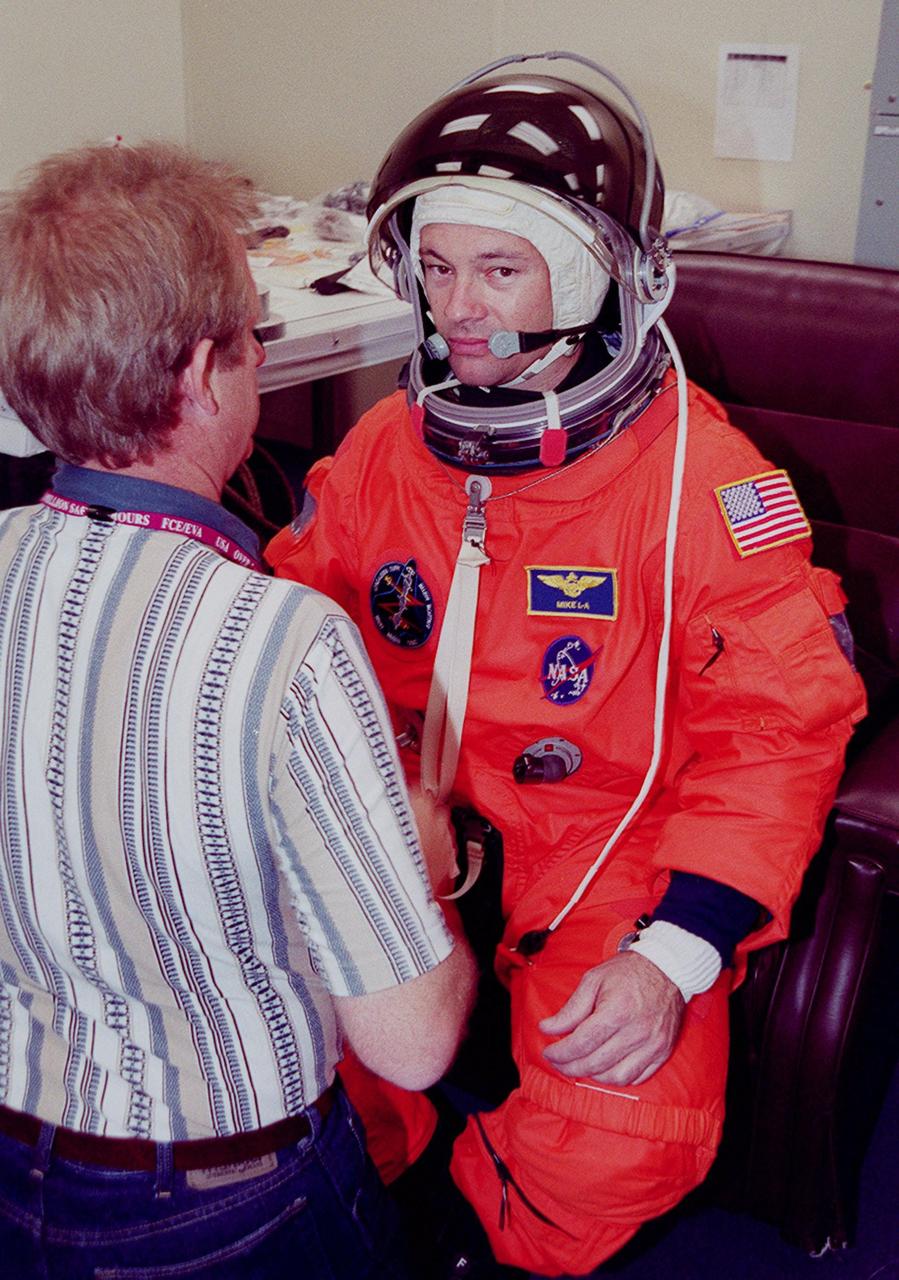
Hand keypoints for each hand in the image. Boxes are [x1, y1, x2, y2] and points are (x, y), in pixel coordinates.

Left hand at [539, 951, 684, 1086]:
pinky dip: (617, 1078)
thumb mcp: (593, 980)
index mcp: (616, 1012)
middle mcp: (636, 1032)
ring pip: (615, 1077)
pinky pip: (637, 1078)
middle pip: (595, 1064)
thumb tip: (547, 1028)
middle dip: (570, 1067)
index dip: (560, 1053)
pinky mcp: (663, 1052)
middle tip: (558, 1062)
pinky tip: (605, 1067)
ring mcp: (652, 1045)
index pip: (581, 1044)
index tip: (549, 1053)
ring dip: (593, 1075)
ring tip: (581, 1064)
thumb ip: (570, 1009)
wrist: (668, 969)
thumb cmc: (628, 972)